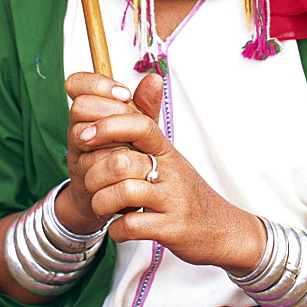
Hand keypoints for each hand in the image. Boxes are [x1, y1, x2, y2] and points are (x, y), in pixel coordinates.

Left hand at [70, 73, 265, 273]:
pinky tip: (119, 226)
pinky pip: (132, 226)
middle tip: (91, 183)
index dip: (108, 126)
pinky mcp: (172, 228)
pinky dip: (117, 229)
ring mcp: (172, 199)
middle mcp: (171, 170)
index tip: (85, 136)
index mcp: (165, 149)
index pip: (139, 124)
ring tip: (103, 205)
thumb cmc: (184, 190)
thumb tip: (150, 77)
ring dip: (102, 202)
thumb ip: (149, 122)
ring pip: (124, 192)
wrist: (221, 229)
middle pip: (121, 161)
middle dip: (94, 174)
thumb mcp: (168, 153)